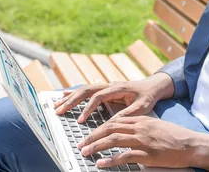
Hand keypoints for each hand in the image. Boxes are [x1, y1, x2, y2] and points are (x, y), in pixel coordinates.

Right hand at [53, 73, 173, 122]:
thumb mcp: (141, 108)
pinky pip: (87, 91)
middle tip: (59, 111)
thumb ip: (127, 114)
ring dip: (70, 98)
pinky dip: (74, 94)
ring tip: (56, 106)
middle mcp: (109, 85)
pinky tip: (64, 96)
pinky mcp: (105, 90)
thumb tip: (112, 123)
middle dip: (71, 101)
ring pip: (84, 90)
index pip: (98, 97)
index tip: (80, 121)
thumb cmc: (147, 97)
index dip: (88, 109)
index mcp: (117, 88)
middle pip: (86, 91)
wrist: (152, 86)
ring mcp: (106, 86)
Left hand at [78, 116, 200, 168]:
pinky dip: (110, 160)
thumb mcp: (156, 126)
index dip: (99, 127)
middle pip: (111, 128)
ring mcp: (143, 141)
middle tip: (82, 143)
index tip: (89, 134)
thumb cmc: (175, 137)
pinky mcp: (147, 154)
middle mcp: (140, 128)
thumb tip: (126, 132)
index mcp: (142, 120)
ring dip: (97, 146)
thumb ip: (141, 127)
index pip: (115, 121)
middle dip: (93, 136)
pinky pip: (125, 156)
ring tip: (85, 152)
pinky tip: (101, 163)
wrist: (191, 144)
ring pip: (114, 140)